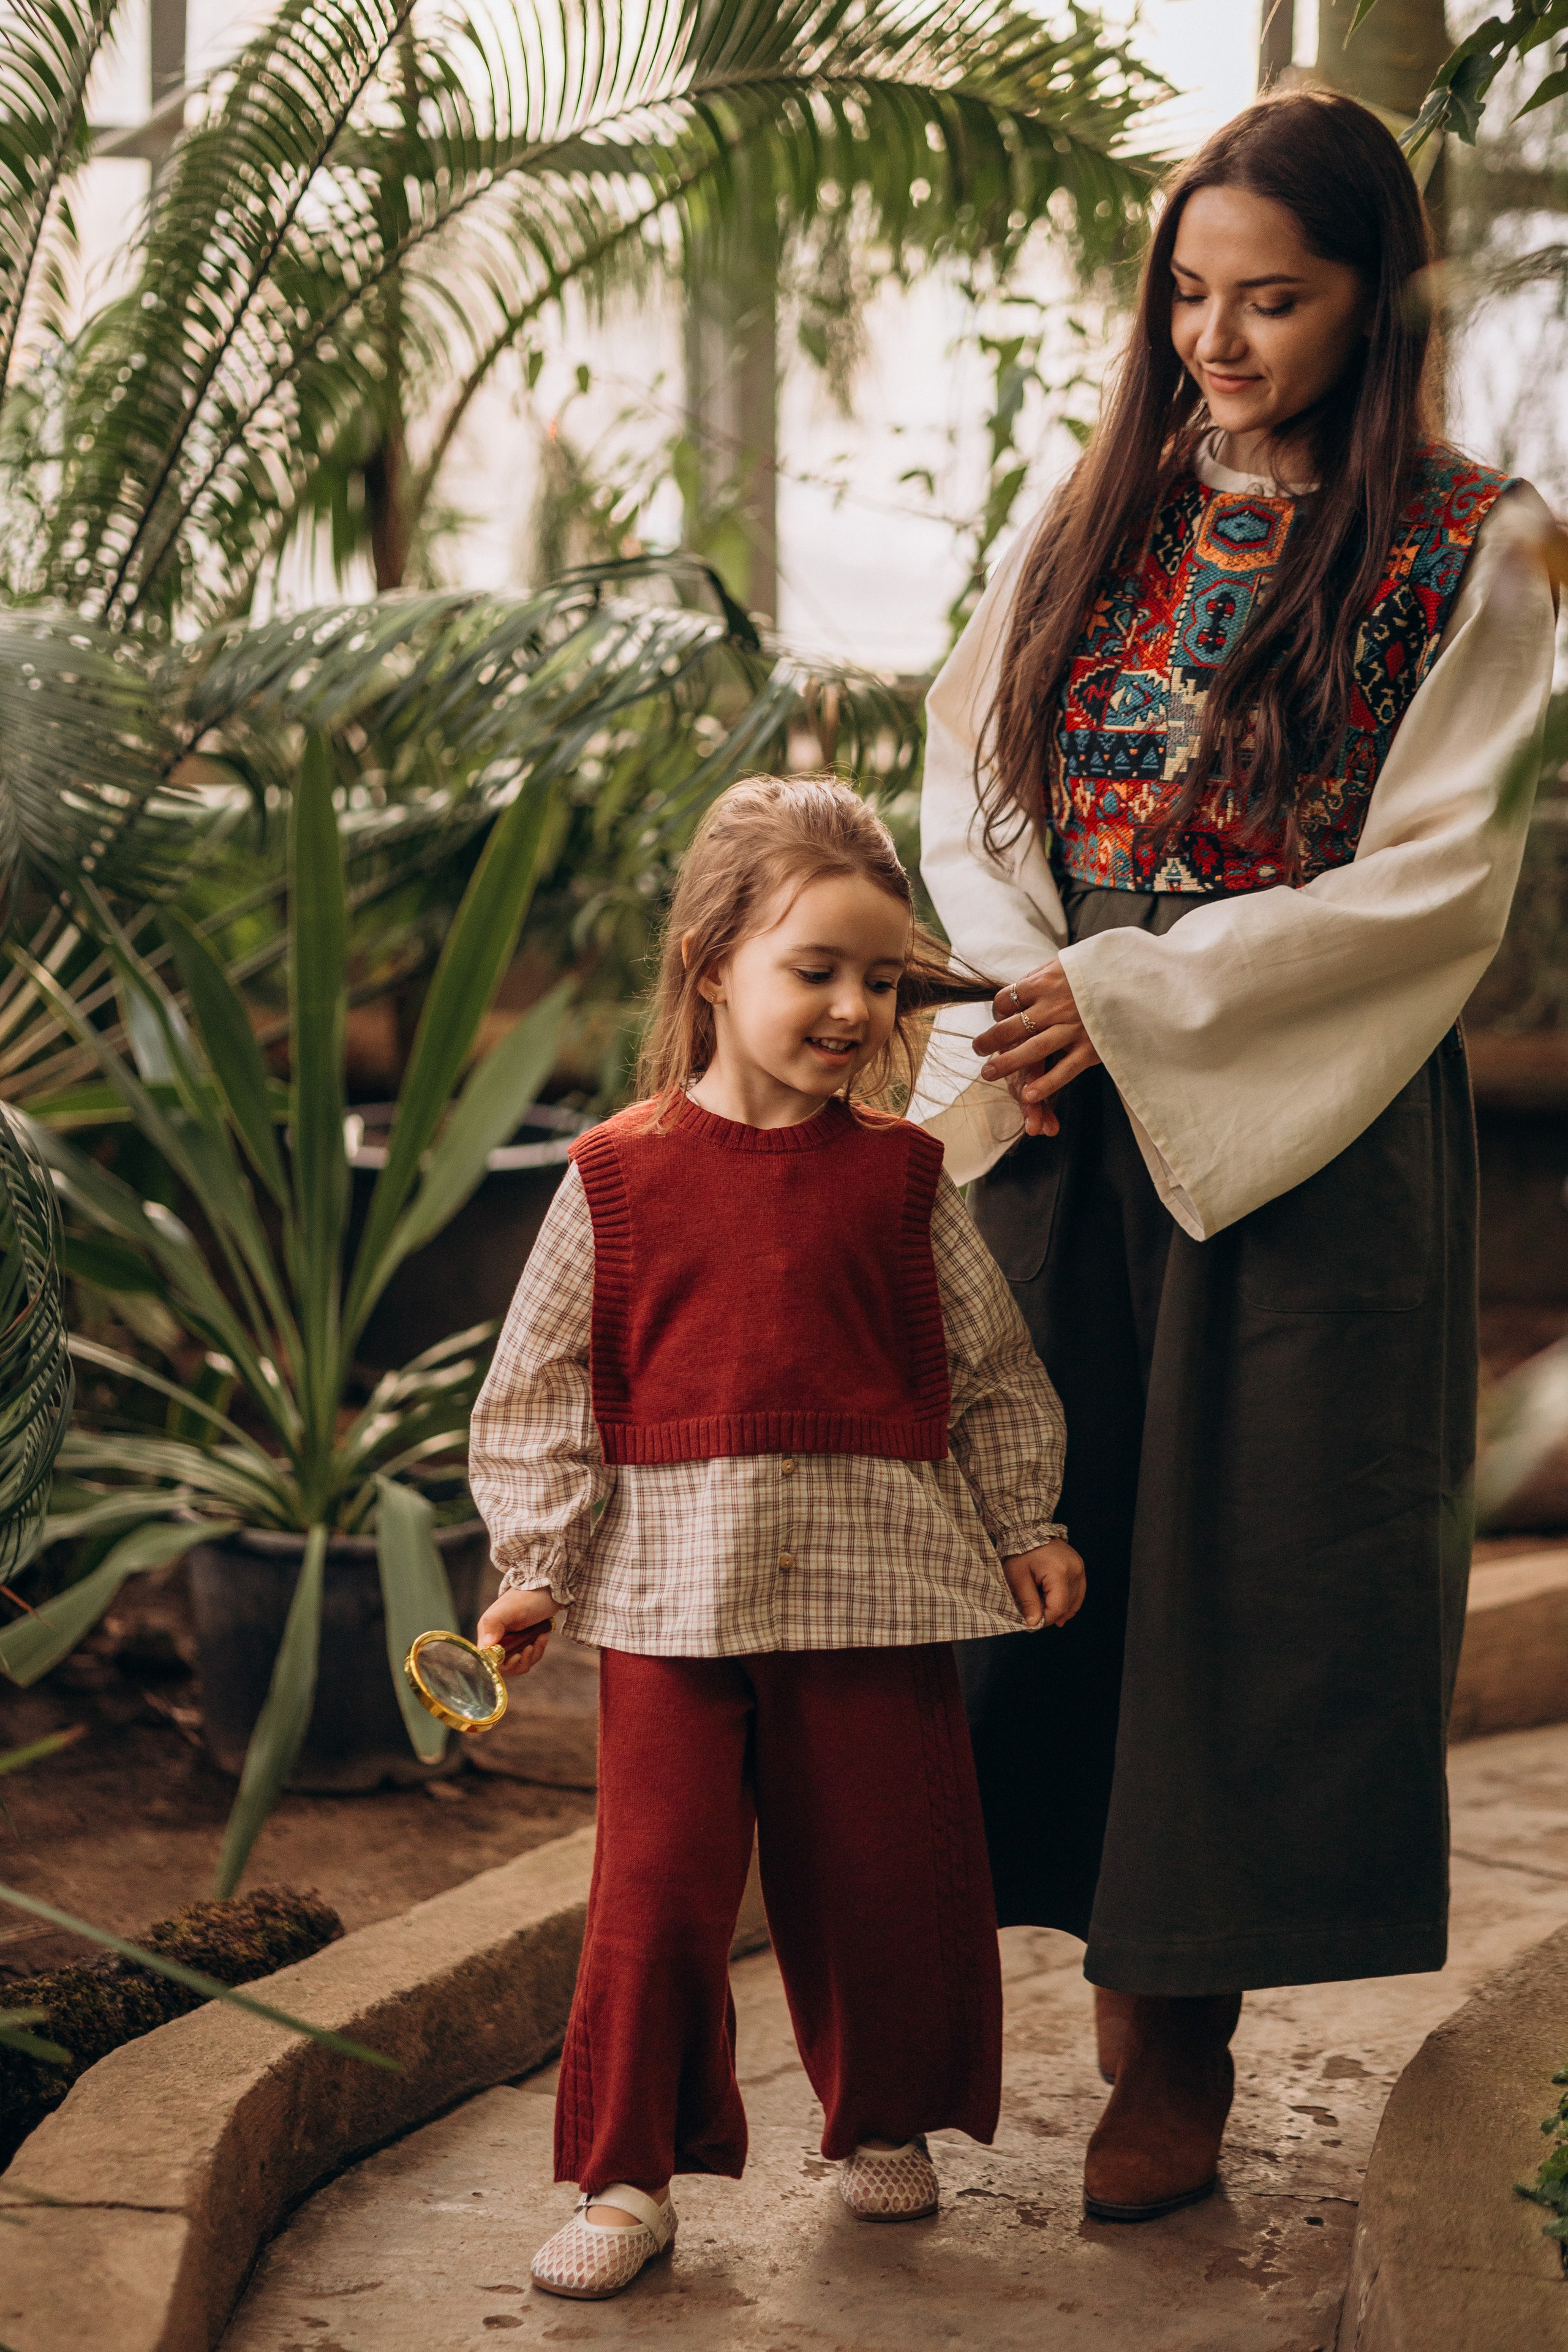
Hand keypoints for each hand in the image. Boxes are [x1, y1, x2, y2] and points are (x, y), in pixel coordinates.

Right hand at [476, 1583, 555, 1676]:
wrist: (549, 1589)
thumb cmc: (529, 1596)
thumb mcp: (511, 1609)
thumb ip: (494, 1623)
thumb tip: (486, 1645)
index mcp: (488, 1631)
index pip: (488, 1659)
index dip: (502, 1664)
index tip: (516, 1656)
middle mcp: (497, 1638)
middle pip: (504, 1666)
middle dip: (519, 1661)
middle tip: (530, 1647)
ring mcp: (511, 1641)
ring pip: (518, 1663)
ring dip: (531, 1655)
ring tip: (540, 1638)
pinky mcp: (524, 1641)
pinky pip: (528, 1656)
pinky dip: (537, 1650)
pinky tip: (543, 1636)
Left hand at [972, 959, 1100, 1136]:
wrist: (1145, 976)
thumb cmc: (1104, 967)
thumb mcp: (1071, 960)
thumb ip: (1045, 973)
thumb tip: (1021, 985)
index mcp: (1046, 981)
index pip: (1007, 999)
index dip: (998, 1011)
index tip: (999, 1019)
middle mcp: (1055, 1005)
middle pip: (1011, 1027)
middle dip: (989, 1041)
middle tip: (977, 1050)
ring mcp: (1074, 1027)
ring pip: (1031, 1051)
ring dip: (1006, 1064)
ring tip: (988, 1073)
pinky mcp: (1093, 1047)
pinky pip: (1063, 1070)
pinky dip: (1045, 1084)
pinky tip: (1028, 1095)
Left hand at [1003, 1541, 1085, 1629]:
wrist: (1027, 1529)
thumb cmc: (1019, 1551)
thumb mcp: (1017, 1577)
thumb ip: (1027, 1601)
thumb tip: (1033, 1624)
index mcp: (1059, 1572)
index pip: (1058, 1607)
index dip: (1046, 1619)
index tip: (1032, 1622)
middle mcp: (1075, 1570)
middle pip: (1068, 1605)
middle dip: (1052, 1614)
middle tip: (1035, 1615)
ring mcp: (1080, 1567)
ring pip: (1076, 1600)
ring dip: (1061, 1609)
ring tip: (1045, 1611)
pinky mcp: (1079, 1566)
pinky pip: (1078, 1590)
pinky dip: (1068, 1600)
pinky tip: (1058, 1606)